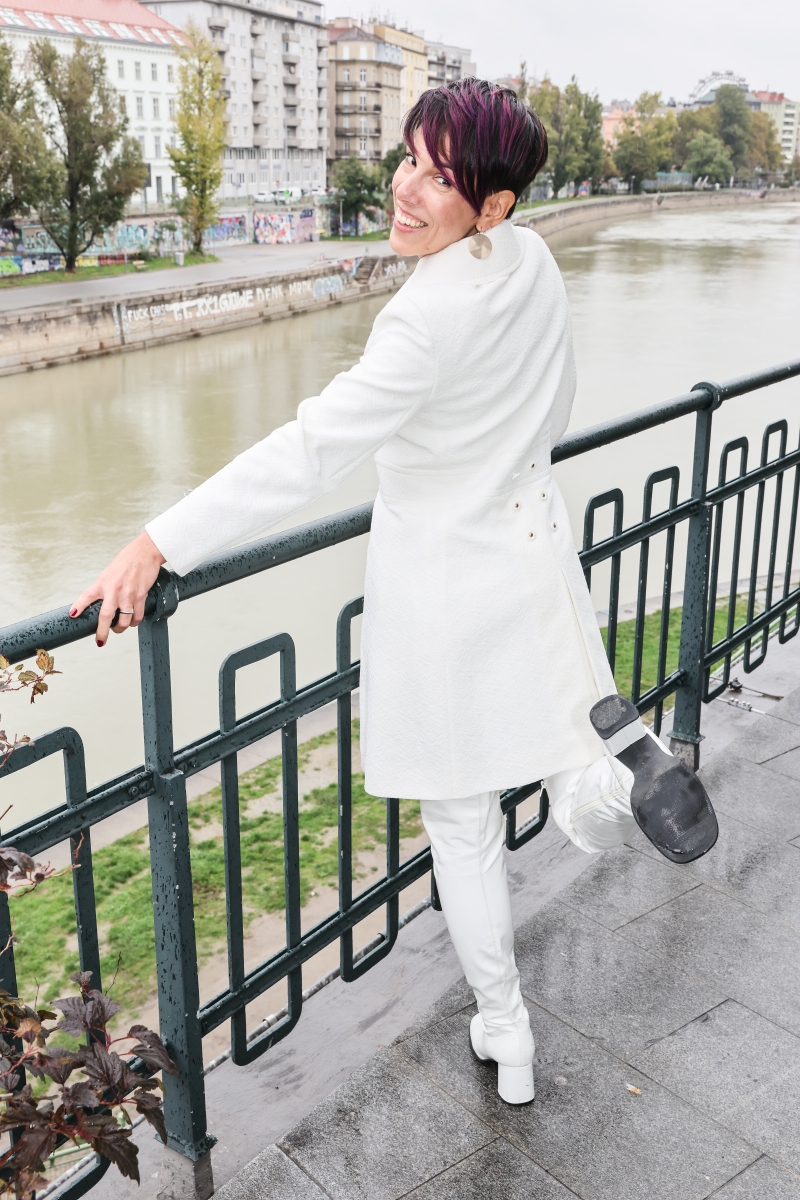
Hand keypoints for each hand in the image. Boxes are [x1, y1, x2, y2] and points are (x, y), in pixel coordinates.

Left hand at [70, 531, 165, 646]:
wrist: (145, 553)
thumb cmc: (126, 561)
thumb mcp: (109, 573)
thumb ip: (103, 587)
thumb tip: (100, 602)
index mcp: (102, 583)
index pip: (86, 596)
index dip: (79, 606)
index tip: (73, 615)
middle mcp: (113, 590)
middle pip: (105, 617)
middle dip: (102, 632)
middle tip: (100, 641)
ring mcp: (128, 594)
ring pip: (123, 620)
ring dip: (120, 628)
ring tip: (118, 628)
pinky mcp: (140, 596)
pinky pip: (137, 616)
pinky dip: (134, 622)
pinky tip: (132, 621)